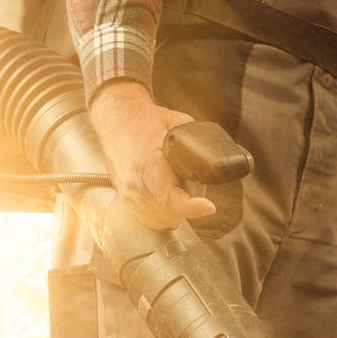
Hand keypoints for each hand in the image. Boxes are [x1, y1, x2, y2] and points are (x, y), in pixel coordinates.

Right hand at [89, 80, 215, 229]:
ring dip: (176, 210)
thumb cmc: (144, 120)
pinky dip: (164, 213)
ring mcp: (129, 195)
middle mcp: (134, 185)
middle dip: (188, 203)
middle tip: (194, 186)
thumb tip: (221, 156)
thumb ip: (198, 142)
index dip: (191, 207)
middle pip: (172, 211)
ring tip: (179, 188)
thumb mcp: (176, 123)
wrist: (114, 118)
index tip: (209, 207)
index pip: (168, 197)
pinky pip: (151, 218)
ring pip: (163, 218)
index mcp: (146, 165)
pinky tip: (168, 199)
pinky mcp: (127, 200)